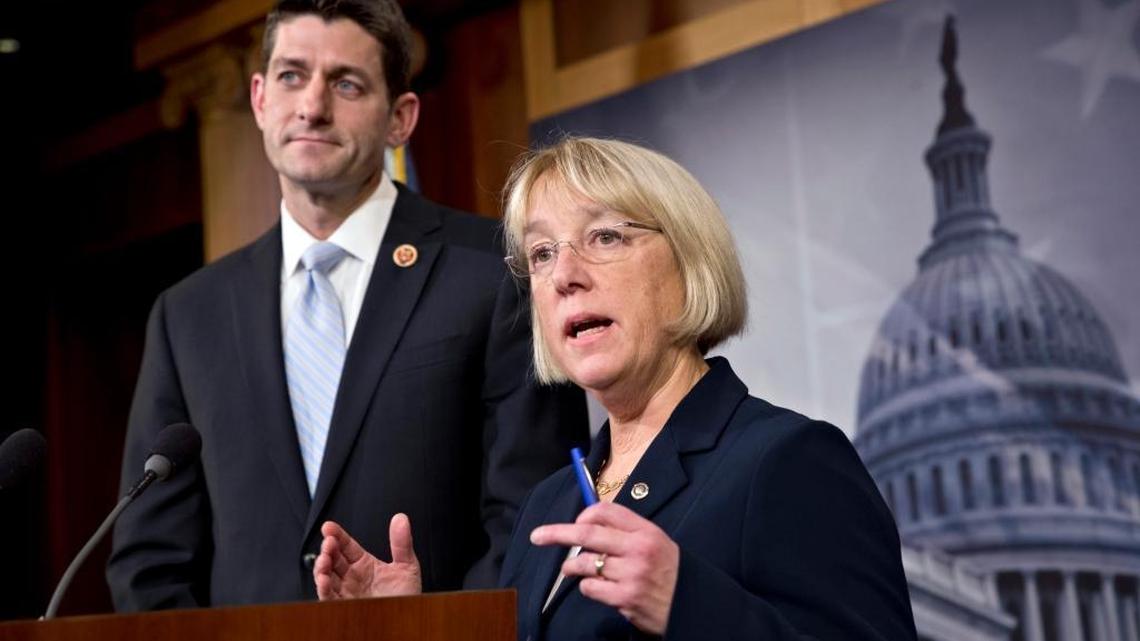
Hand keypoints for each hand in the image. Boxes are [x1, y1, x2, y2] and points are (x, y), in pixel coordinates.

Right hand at [313, 514, 421, 599]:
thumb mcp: (407, 566)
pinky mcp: (344, 607)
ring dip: (321, 567)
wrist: (408, 621)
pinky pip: (329, 598)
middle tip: (329, 542)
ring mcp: (347, 592)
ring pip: (326, 577)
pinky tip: (323, 579)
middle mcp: (352, 578)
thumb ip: (402, 543)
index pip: (346, 546)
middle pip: (333, 559)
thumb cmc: (407, 598)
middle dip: (328, 549)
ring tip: (324, 558)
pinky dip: (323, 588)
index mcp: (365, 565)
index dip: (337, 535)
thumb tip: (401, 518)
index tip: (328, 526)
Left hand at [529, 502, 678, 634]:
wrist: (691, 605)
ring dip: (571, 566)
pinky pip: (590, 587)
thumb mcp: (655, 542)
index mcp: (645, 531)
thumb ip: (626, 531)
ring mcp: (631, 574)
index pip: (606, 511)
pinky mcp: (625, 598)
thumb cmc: (669, 572)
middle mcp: (638, 549)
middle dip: (557, 533)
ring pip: (584, 563)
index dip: (584, 516)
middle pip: (587, 534)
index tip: (575, 523)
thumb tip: (587, 523)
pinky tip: (597, 588)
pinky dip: (587, 587)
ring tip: (571, 570)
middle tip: (538, 536)